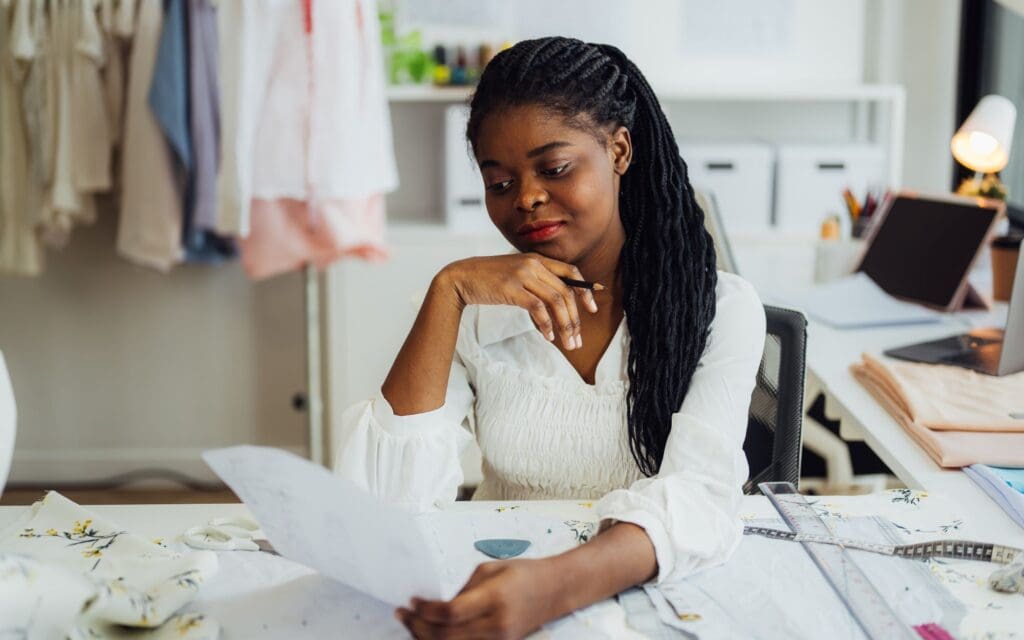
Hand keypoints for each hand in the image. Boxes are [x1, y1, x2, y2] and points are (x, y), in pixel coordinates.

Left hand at [396, 559, 563, 639]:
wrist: (555, 590)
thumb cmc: (524, 573)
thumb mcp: (490, 569)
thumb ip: (463, 587)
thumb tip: (435, 601)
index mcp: (495, 598)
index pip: (451, 613)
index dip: (426, 610)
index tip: (412, 601)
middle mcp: (497, 624)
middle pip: (447, 636)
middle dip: (418, 626)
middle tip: (402, 613)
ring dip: (426, 637)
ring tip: (411, 624)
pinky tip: (430, 633)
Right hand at [437, 254, 598, 351]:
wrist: (462, 277)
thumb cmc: (490, 280)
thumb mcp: (517, 275)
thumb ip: (537, 282)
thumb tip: (558, 305)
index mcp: (537, 259)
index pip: (571, 271)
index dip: (585, 290)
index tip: (593, 308)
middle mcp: (533, 264)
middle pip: (566, 291)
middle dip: (575, 318)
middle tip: (578, 339)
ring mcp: (522, 275)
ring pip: (556, 301)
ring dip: (565, 325)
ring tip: (568, 343)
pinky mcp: (512, 288)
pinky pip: (537, 308)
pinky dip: (546, 324)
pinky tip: (548, 336)